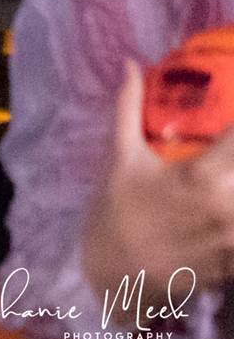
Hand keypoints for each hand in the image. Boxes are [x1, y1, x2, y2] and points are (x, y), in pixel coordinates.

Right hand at [83, 61, 233, 288]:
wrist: (116, 275)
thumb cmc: (117, 210)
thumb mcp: (121, 157)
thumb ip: (130, 108)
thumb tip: (131, 64)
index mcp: (202, 176)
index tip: (230, 123)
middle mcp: (227, 206)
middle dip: (233, 159)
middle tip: (224, 157)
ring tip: (222, 181)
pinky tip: (221, 213)